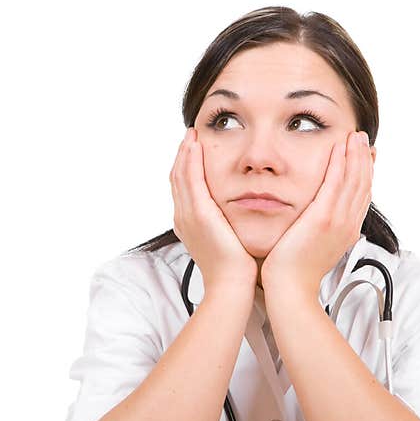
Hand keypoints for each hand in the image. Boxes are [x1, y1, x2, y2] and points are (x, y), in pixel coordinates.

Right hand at [170, 127, 257, 292]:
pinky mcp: (199, 214)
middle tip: (190, 135)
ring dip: (185, 152)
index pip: (184, 189)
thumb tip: (241, 215)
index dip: (186, 168)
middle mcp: (184, 218)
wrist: (233, 286)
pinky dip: (191, 160)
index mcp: (190, 224)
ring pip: (180, 175)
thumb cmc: (237, 270)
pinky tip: (195, 145)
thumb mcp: (230, 241)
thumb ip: (230, 225)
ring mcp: (188, 216)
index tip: (195, 150)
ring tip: (191, 134)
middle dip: (183, 155)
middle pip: (177, 178)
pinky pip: (190, 180)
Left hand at [261, 130, 373, 296]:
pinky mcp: (323, 218)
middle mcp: (347, 225)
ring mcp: (338, 221)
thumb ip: (319, 231)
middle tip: (363, 139)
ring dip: (355, 154)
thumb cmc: (292, 273)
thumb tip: (318, 223)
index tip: (365, 156)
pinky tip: (340, 146)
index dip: (366, 174)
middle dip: (364, 159)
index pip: (361, 196)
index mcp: (346, 231)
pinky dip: (340, 163)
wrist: (289, 289)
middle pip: (363, 184)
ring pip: (354, 180)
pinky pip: (336, 183)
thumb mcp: (312, 248)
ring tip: (355, 135)